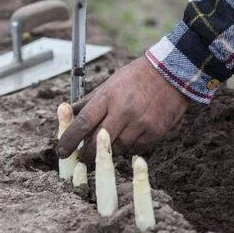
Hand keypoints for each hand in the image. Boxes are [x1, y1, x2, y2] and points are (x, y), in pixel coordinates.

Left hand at [57, 57, 188, 162]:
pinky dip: (129, 148)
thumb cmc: (136, 77)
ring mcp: (141, 123)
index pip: (83, 123)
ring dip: (111, 150)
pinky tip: (130, 138)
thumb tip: (67, 114)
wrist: (171, 74)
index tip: (62, 151)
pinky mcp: (155, 132)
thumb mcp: (110, 83)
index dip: (69, 140)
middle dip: (87, 154)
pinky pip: (136, 149)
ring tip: (110, 142)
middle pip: (98, 143)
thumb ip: (89, 101)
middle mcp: (124, 111)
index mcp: (109, 97)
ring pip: (118, 149)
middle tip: (82, 159)